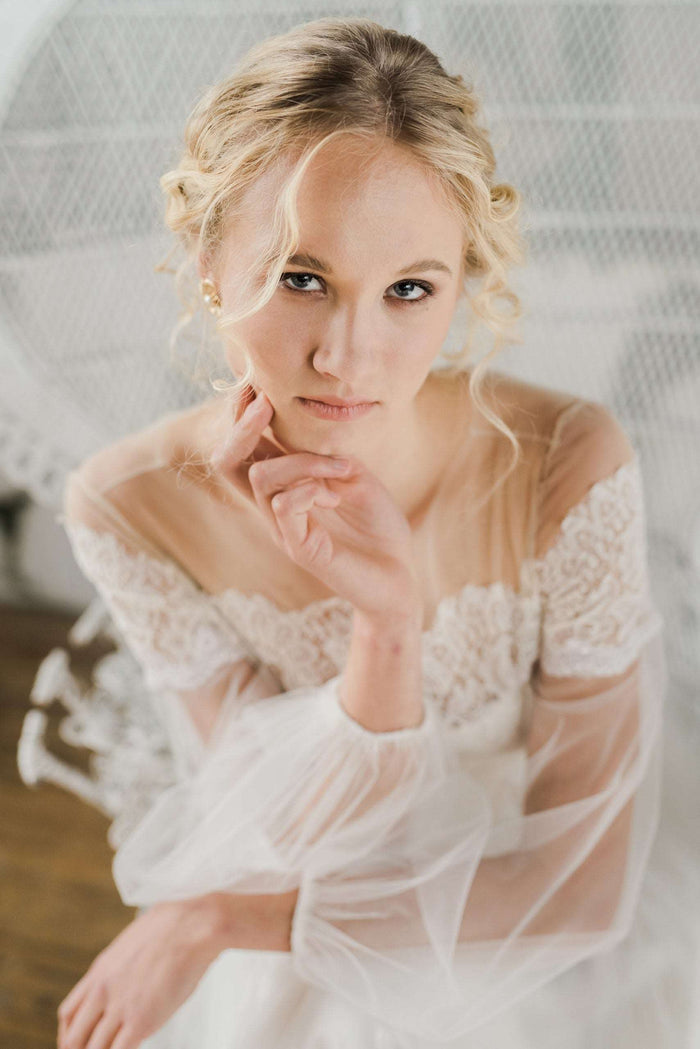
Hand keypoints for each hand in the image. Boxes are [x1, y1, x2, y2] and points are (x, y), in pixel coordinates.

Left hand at [57, 898, 218, 1048]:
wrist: (191, 925)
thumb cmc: (171, 927)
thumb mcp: (130, 942)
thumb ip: (120, 967)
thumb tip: (126, 973)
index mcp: (99, 972)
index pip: (68, 1014)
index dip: (68, 1035)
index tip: (77, 1043)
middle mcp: (103, 992)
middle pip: (74, 1038)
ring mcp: (120, 1007)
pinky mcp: (141, 1021)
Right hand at [213, 385, 419, 618]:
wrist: (400, 575)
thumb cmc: (379, 527)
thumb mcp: (356, 477)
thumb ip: (327, 456)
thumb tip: (303, 433)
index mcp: (285, 488)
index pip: (243, 451)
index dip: (239, 418)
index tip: (256, 386)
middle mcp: (275, 508)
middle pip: (229, 462)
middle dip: (241, 426)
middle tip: (265, 402)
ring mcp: (284, 530)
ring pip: (262, 479)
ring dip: (301, 461)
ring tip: (339, 469)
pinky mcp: (300, 549)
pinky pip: (284, 506)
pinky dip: (311, 488)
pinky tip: (337, 494)